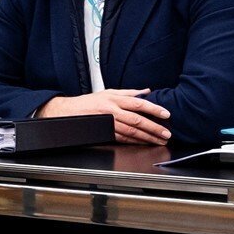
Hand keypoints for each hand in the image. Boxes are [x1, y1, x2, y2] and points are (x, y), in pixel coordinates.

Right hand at [42, 89, 170, 144]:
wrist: (68, 112)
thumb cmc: (88, 102)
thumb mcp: (108, 92)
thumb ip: (129, 92)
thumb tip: (146, 91)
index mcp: (114, 99)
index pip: (139, 103)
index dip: (153, 109)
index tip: (166, 114)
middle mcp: (112, 111)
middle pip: (137, 120)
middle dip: (154, 127)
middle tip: (166, 133)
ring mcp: (108, 123)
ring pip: (131, 132)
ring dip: (147, 137)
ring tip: (159, 140)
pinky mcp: (104, 132)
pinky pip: (122, 138)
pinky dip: (134, 141)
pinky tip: (143, 143)